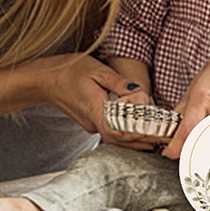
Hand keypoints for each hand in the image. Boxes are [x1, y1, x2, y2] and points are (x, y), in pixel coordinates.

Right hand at [38, 55, 154, 149]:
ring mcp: (91, 125)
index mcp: (95, 110)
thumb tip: (138, 91)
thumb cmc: (68, 71)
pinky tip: (139, 132)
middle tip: (164, 139)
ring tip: (157, 138)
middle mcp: (93, 123)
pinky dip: (126, 134)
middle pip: (121, 139)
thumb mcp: (96, 69)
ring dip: (136, 139)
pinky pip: (111, 132)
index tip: (156, 136)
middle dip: (143, 140)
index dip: (138, 137)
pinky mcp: (91, 122)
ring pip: (117, 138)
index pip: (119, 133)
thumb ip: (117, 82)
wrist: (45, 80)